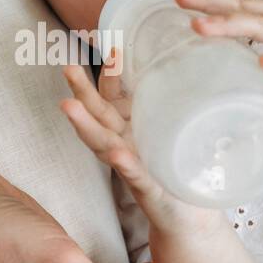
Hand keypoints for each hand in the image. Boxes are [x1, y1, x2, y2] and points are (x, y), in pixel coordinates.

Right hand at [60, 54, 220, 236]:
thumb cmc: (176, 170)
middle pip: (98, 114)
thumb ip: (173, 107)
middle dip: (81, 91)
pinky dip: (123, 162)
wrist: (187, 216)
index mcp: (127, 129)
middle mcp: (122, 145)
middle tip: (67, 68)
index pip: (112, 97)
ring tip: (68, 105)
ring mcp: (130, 166)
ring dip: (85, 124)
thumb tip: (195, 67)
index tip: (112, 46)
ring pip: (102, 142)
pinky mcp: (147, 188)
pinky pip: (133, 174)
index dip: (108, 74)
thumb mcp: (173, 132)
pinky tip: (115, 152)